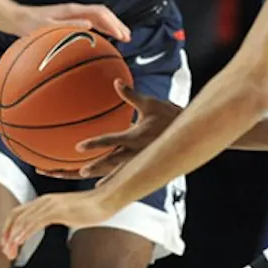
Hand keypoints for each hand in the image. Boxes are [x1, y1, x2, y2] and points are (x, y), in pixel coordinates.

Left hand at [2, 190, 119, 259]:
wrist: (106, 201)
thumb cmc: (89, 209)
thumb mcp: (66, 213)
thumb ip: (54, 216)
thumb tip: (45, 223)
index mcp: (44, 202)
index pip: (18, 213)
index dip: (8, 228)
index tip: (6, 245)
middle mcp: (43, 201)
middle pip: (16, 215)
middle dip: (7, 233)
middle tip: (5, 252)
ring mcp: (50, 204)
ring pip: (24, 219)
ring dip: (13, 236)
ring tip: (9, 251)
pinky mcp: (58, 210)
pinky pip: (37, 221)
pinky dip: (25, 231)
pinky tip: (19, 241)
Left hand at [10, 2, 129, 41]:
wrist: (18, 19)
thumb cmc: (31, 25)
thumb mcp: (48, 26)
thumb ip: (69, 25)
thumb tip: (90, 25)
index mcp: (73, 11)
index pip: (100, 13)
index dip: (114, 23)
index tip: (123, 35)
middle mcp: (75, 10)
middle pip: (103, 14)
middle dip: (117, 24)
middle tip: (128, 37)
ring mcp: (73, 14)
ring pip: (99, 17)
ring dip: (111, 26)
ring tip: (122, 37)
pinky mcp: (70, 19)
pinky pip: (92, 21)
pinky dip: (102, 28)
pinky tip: (104, 37)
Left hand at [44, 79, 181, 180]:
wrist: (189, 132)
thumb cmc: (169, 114)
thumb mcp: (149, 103)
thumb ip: (130, 94)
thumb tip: (116, 81)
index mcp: (134, 137)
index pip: (109, 140)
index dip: (94, 144)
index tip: (78, 147)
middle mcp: (135, 152)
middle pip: (110, 162)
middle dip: (95, 167)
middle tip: (80, 172)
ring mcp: (140, 160)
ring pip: (118, 172)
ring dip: (104, 177)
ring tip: (92, 186)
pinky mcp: (145, 164)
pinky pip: (128, 174)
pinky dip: (117, 179)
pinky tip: (109, 185)